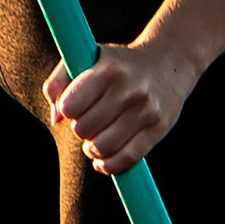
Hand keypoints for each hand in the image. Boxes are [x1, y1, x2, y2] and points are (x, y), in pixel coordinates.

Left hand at [44, 40, 200, 175]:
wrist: (168, 63)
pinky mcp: (158, 129)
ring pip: (103, 147)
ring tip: (95, 142)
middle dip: (80, 129)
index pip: (69, 106)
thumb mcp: (87, 58)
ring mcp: (145, 111)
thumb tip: (56, 119)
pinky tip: (104, 160)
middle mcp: (128, 90)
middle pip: (84, 129)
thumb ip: (60, 81)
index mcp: (107, 70)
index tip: (74, 107)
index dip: (67, 110)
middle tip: (89, 122)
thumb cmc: (119, 65)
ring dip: (92, 149)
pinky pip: (127, 158)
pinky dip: (110, 165)